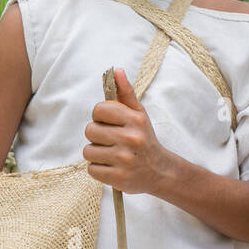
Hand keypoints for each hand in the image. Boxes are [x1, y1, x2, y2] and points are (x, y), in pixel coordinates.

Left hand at [83, 67, 173, 193]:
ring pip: (88, 151)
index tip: (110, 123)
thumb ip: (125, 93)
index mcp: (135, 119)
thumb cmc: (145, 139)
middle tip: (112, 141)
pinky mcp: (118, 178)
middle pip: (90, 130)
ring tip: (112, 155)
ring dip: (96, 154)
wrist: (160, 171)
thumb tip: (116, 71)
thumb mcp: (139, 114)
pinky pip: (91, 169)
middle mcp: (130, 138)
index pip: (99, 109)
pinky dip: (99, 169)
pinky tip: (112, 167)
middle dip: (97, 136)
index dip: (100, 117)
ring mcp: (124, 159)